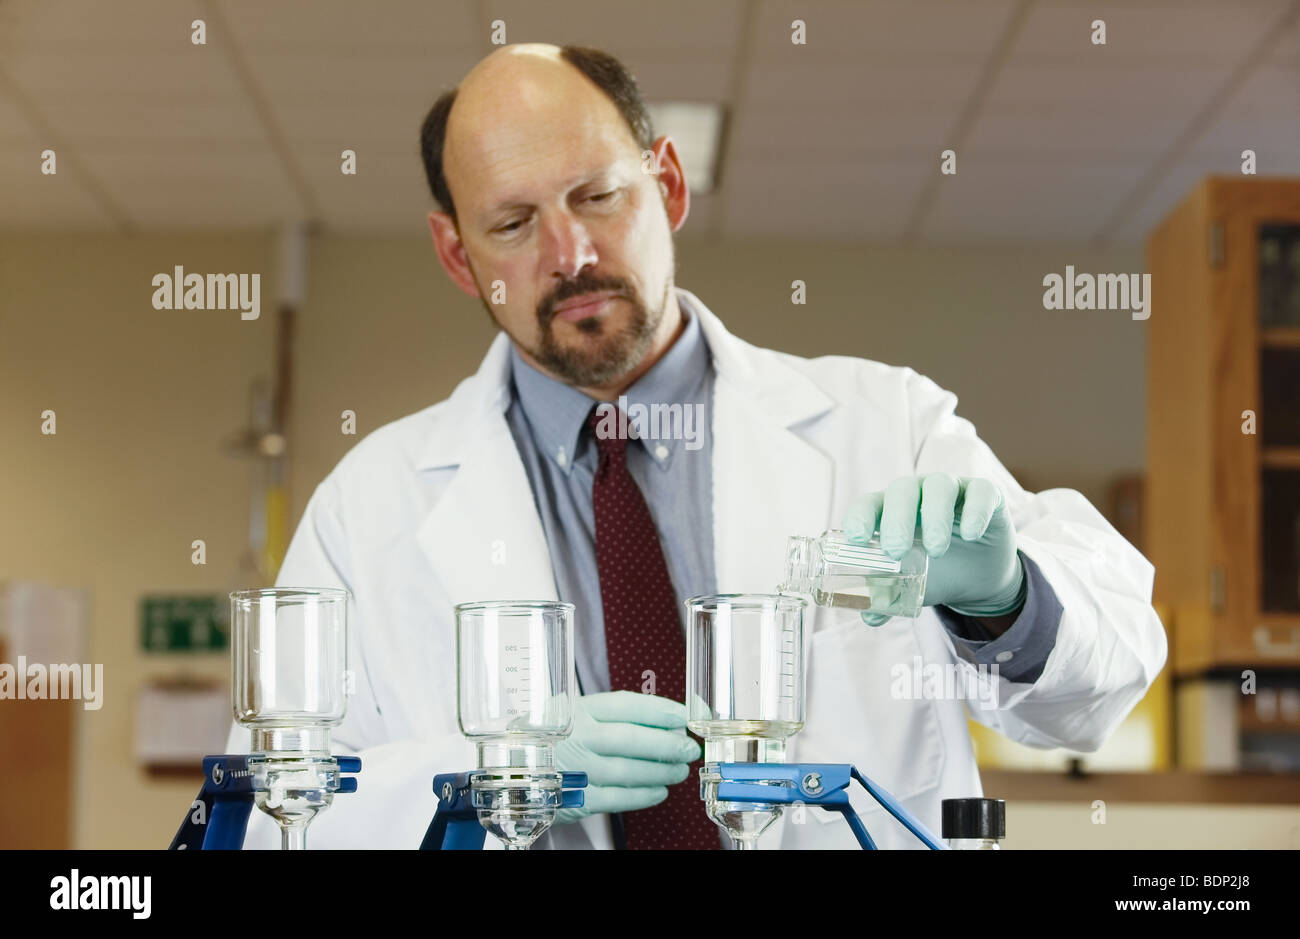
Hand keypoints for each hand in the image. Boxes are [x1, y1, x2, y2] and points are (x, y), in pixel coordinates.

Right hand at [554, 690, 701, 822]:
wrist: (513, 771)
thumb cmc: (553, 740)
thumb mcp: (574, 716)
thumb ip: (612, 717)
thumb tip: (666, 722)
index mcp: (576, 710)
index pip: (625, 705)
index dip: (660, 710)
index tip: (683, 716)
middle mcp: (575, 738)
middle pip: (632, 739)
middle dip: (668, 744)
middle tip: (689, 748)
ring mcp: (575, 769)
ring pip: (628, 771)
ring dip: (661, 771)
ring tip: (679, 770)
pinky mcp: (575, 799)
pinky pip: (618, 798)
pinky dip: (643, 795)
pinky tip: (659, 791)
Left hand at [844, 474, 1024, 625]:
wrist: (978, 575)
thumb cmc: (932, 571)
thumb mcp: (908, 585)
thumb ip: (887, 598)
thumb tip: (869, 616)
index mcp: (889, 510)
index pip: (869, 503)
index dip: (860, 517)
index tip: (857, 539)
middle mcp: (918, 493)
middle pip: (902, 491)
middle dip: (896, 520)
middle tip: (896, 552)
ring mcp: (951, 489)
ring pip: (939, 486)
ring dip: (935, 516)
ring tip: (936, 551)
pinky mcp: (985, 494)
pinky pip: (980, 492)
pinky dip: (975, 511)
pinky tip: (971, 534)